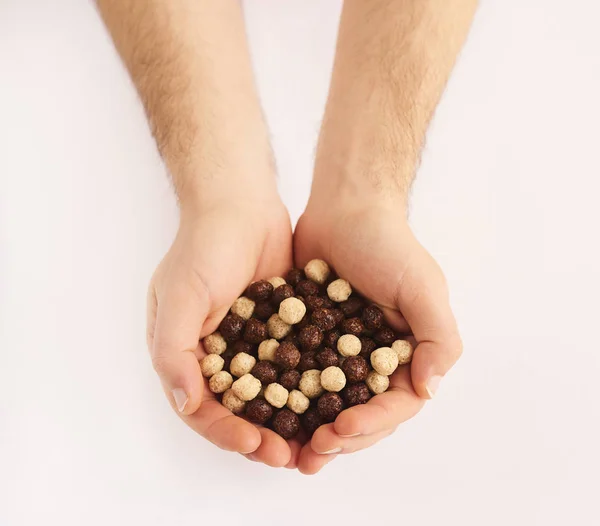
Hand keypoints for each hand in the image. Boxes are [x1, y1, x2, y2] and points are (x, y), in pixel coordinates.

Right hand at [146, 188, 295, 467]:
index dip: (226, 432)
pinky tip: (330, 402)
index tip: (256, 445)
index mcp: (186, 354)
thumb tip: (186, 404)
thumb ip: (175, 350)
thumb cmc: (203, 247)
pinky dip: (307, 387)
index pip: (202, 408)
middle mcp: (217, 355)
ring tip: (313, 441)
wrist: (240, 204)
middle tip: (290, 456)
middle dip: (262, 436)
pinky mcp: (281, 329)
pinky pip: (293, 366)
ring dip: (288, 420)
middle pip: (238, 410)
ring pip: (269, 395)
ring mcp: (251, 343)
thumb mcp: (180, 296)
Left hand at [293, 193, 462, 473]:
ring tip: (288, 451)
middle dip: (338, 438)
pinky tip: (266, 414)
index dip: (371, 424)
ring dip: (310, 431)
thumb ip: (437, 338)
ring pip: (326, 404)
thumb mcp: (423, 287)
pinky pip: (297, 376)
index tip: (340, 430)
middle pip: (360, 412)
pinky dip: (285, 398)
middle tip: (310, 454)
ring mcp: (339, 353)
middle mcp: (375, 361)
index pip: (395, 405)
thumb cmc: (388, 244)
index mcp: (407, 355)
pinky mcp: (308, 340)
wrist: (345, 207)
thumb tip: (429, 390)